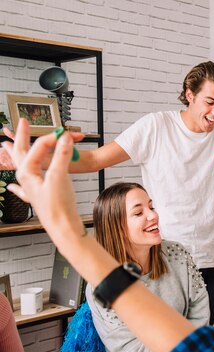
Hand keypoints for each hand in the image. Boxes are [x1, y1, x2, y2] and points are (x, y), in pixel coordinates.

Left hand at [1, 118, 84, 239]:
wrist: (63, 227)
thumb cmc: (58, 205)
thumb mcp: (60, 177)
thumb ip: (62, 156)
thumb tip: (64, 139)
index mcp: (27, 171)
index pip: (40, 146)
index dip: (54, 138)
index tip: (68, 134)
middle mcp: (25, 177)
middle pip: (21, 151)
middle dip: (21, 136)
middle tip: (22, 122)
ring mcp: (30, 186)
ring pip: (20, 166)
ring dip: (15, 154)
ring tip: (6, 145)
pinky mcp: (38, 195)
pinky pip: (21, 186)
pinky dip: (16, 184)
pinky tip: (10, 186)